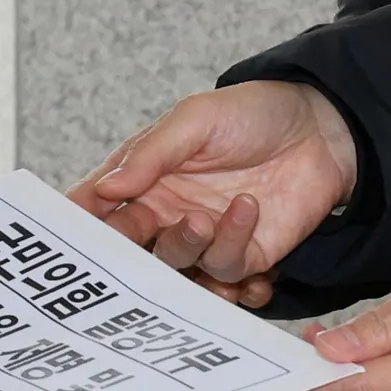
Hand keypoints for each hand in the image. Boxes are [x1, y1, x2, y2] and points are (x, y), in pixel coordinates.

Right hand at [73, 81, 357, 304]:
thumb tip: (105, 187)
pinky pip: (227, 276)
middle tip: (163, 225)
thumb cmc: (253, 114)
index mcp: (147, 181)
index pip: (101, 211)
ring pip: (180, 270)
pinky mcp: (246, 258)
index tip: (68, 241)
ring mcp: (207, 239)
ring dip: (195, 247)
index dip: (81, 228)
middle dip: (137, 251)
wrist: (322, 130)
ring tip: (218, 214)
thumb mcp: (196, 119)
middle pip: (134, 253)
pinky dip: (236, 262)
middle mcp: (169, 215)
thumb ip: (150, 154)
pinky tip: (251, 224)